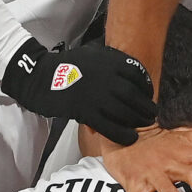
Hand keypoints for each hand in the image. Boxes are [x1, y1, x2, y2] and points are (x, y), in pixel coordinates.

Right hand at [0, 39, 155, 143]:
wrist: (40, 77)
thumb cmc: (66, 65)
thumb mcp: (91, 53)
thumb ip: (111, 59)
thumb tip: (129, 68)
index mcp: (109, 61)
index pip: (137, 75)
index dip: (147, 87)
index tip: (149, 95)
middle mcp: (106, 78)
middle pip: (135, 96)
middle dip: (146, 108)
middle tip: (150, 114)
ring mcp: (96, 95)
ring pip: (125, 112)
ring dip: (138, 121)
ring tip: (142, 125)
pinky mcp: (85, 112)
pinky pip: (110, 126)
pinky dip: (123, 134)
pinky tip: (130, 137)